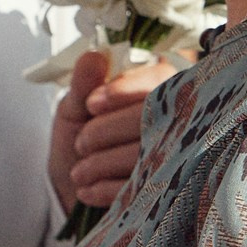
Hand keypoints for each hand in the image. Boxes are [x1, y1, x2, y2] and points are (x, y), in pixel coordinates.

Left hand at [48, 52, 173, 209]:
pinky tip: (87, 190)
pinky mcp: (165, 190)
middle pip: (152, 118)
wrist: (72, 185)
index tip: (91, 104)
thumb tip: (93, 56)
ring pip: (146, 155)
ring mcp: (174, 157)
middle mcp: (175, 119)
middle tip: (81, 142)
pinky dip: (107, 189)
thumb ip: (84, 83)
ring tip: (78, 171)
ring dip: (103, 163)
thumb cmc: (79, 136)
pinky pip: (143, 188)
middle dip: (106, 131)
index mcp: (154, 89)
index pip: (156, 79)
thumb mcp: (75, 107)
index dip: (124, 90)